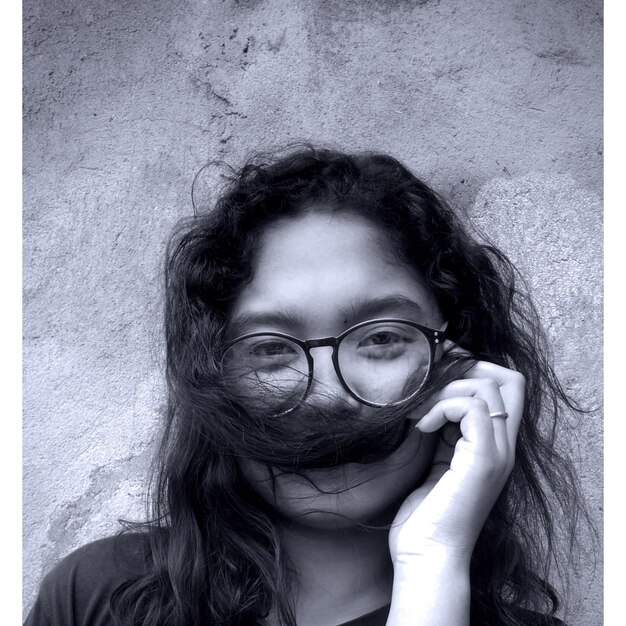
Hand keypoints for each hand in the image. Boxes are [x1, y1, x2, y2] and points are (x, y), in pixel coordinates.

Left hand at [388, 355, 524, 568]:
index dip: (475, 366)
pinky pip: (470, 408)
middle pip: (508, 379)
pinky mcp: (482, 461)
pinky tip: (422, 427)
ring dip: (445, 388)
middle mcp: (503, 446)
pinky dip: (442, 407)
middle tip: (429, 381)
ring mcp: (496, 453)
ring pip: (487, 387)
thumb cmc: (426, 515)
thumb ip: (443, 432)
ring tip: (418, 411)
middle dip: (466, 366)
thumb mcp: (436, 462)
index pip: (507, 387)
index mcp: (493, 445)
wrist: (427, 556)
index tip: (437, 369)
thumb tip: (426, 398)